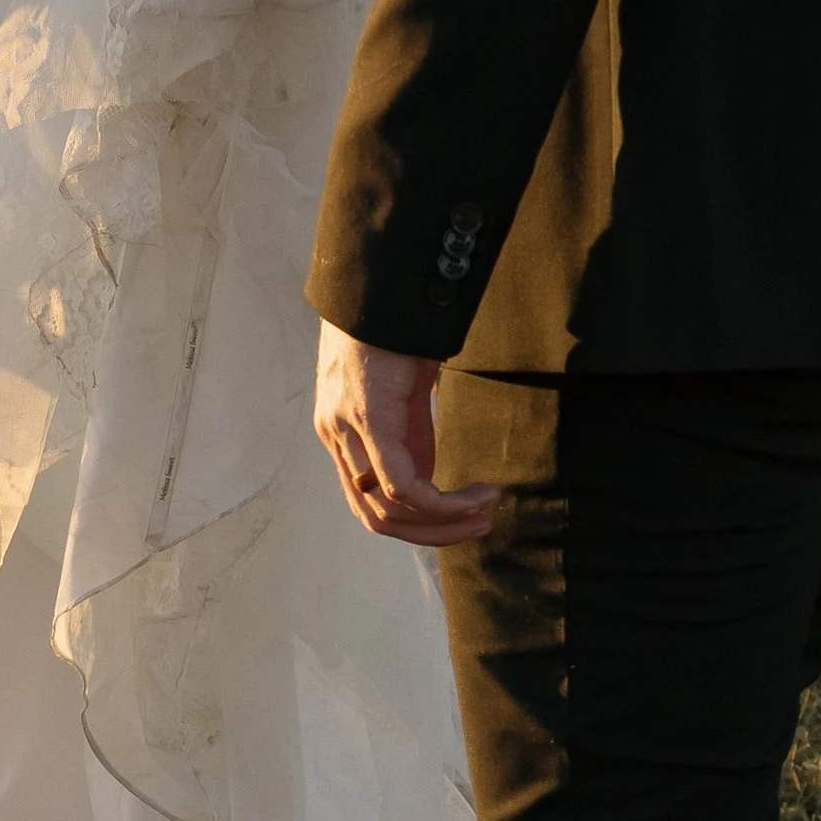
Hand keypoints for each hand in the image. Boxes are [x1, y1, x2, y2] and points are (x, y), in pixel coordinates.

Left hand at [313, 322, 499, 546]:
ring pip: (389, 510)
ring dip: (444, 522)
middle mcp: (336, 439)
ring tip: (484, 512)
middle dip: (433, 534)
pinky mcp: (369, 419)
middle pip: (377, 518)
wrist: (381, 287)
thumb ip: (411, 436)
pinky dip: (443, 502)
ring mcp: (347, 431)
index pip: (369, 504)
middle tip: (479, 527)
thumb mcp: (404, 394)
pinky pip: (401, 484)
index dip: (415, 524)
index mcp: (341, 436)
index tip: (460, 519)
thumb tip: (429, 477)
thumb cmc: (393, 332)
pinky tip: (474, 496)